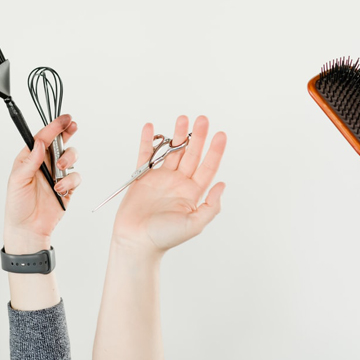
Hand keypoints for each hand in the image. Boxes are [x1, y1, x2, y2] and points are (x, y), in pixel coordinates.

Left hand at [3, 114, 79, 252]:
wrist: (28, 229)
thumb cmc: (17, 204)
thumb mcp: (18, 180)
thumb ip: (31, 161)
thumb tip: (40, 143)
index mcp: (30, 158)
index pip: (43, 137)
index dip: (53, 126)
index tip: (64, 119)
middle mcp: (45, 163)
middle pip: (60, 141)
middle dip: (67, 132)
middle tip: (72, 126)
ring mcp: (57, 174)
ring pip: (71, 156)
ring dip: (68, 159)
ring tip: (60, 169)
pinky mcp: (67, 187)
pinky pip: (76, 177)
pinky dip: (70, 181)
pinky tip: (60, 189)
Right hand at [111, 115, 225, 259]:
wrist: (136, 241)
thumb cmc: (165, 237)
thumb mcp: (195, 224)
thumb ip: (211, 205)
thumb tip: (223, 184)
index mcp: (192, 192)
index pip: (207, 166)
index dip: (215, 151)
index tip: (221, 134)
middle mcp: (178, 182)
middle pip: (191, 154)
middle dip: (197, 136)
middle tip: (203, 119)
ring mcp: (160, 178)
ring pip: (171, 151)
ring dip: (177, 135)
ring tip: (182, 118)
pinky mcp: (142, 177)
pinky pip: (145, 155)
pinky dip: (147, 141)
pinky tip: (151, 128)